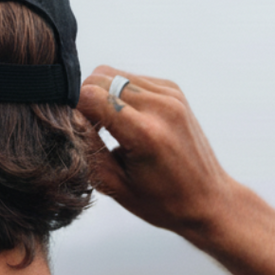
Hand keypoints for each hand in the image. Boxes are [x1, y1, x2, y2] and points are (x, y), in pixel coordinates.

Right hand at [77, 66, 237, 237]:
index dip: (71, 109)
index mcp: (145, 133)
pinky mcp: (173, 89)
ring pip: (112, 73)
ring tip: (106, 126)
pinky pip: (130, 78)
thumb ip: (88, 148)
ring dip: (101, 95)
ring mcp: (170, 94)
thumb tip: (67, 119)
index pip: (90, 96)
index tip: (71, 127)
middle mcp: (161, 106)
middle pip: (98, 79)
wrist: (207, 199)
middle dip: (83, 100)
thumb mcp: (114, 185)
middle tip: (88, 130)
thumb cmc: (163, 201)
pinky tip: (123, 120)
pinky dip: (118, 93)